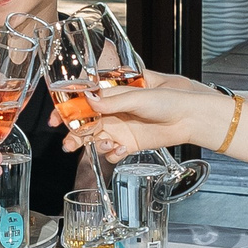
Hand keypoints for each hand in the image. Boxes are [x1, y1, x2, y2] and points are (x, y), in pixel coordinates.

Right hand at [69, 83, 222, 160]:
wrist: (190, 118)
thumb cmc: (170, 99)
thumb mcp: (138, 96)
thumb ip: (112, 100)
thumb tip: (88, 99)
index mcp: (112, 94)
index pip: (83, 100)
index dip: (68, 109)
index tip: (56, 119)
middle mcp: (113, 111)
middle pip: (85, 123)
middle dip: (74, 133)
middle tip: (69, 142)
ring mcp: (120, 128)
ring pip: (95, 139)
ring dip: (92, 145)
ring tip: (102, 145)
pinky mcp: (129, 143)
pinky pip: (111, 152)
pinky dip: (112, 154)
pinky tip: (120, 150)